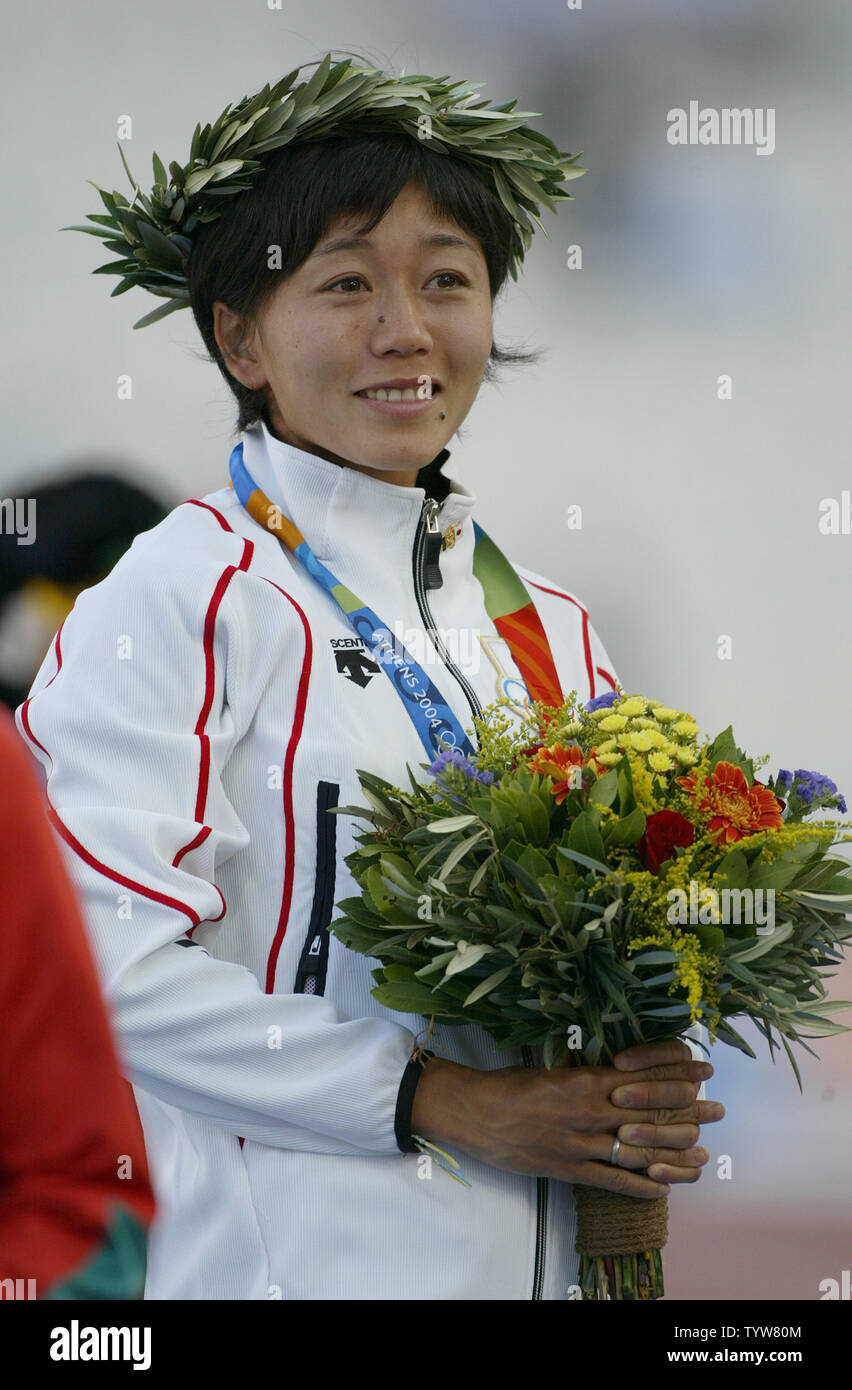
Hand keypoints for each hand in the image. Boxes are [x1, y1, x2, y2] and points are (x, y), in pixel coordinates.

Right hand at [410, 1039, 724, 1198]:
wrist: (474, 1111)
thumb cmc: (511, 1086)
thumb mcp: (555, 1071)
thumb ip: (589, 1076)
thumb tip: (623, 1076)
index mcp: (586, 1080)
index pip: (644, 1076)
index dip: (678, 1072)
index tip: (704, 1069)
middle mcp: (589, 1110)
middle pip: (650, 1113)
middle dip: (688, 1111)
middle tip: (718, 1110)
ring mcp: (579, 1142)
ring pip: (637, 1149)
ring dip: (674, 1152)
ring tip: (704, 1153)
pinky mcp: (566, 1168)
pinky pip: (611, 1180)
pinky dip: (640, 1185)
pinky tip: (663, 1187)